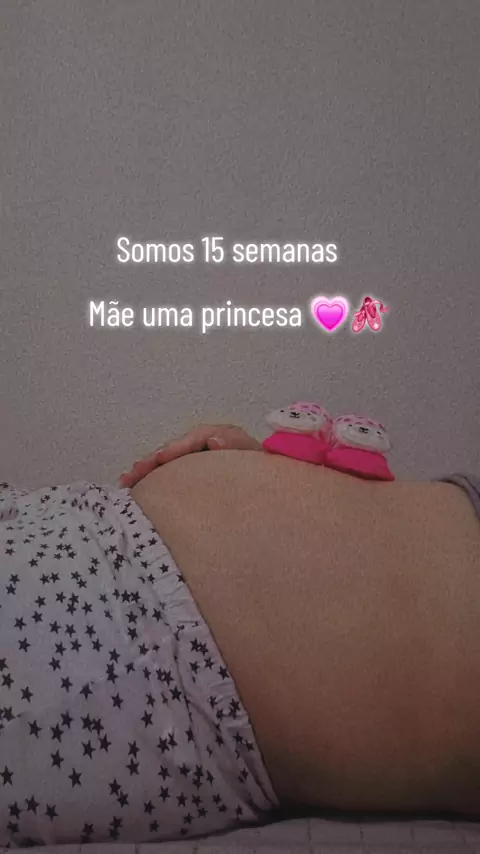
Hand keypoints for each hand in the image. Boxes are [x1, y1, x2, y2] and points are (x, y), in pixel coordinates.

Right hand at [119, 423, 261, 487]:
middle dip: (152, 460)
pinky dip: (152, 478)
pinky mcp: (192, 471)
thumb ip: (237, 447)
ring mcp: (197, 456)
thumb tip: (213, 441)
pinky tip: (134, 487)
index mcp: (222, 436)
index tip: (160, 458)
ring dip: (146, 469)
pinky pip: (169, 472)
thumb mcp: (256, 458)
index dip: (176, 448)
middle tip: (135, 472)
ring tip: (127, 481)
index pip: (194, 439)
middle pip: (174, 448)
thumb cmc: (264, 472)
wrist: (271, 486)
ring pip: (167, 460)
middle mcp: (206, 442)